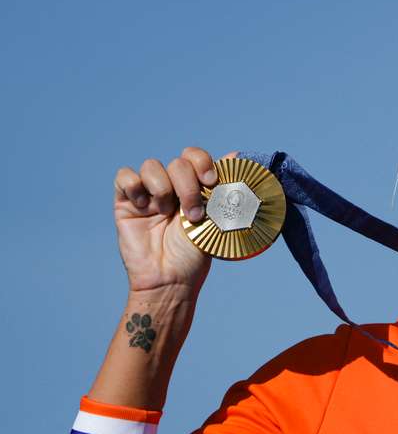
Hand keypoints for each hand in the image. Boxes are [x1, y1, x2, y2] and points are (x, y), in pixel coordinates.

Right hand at [113, 147, 235, 296]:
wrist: (170, 278)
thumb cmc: (194, 254)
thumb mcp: (215, 221)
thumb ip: (223, 189)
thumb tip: (236, 155)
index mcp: (195, 188)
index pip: (195, 157)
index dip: (202, 163)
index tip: (211, 182)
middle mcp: (172, 186)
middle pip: (178, 162)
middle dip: (188, 186)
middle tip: (193, 214)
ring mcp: (149, 193)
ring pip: (152, 165)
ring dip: (163, 188)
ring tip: (166, 214)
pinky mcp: (126, 202)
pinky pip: (125, 176)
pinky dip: (134, 186)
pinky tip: (144, 206)